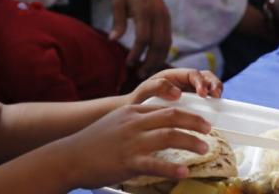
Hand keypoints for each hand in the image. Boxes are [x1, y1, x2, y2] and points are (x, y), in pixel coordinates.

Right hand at [61, 105, 210, 188]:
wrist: (69, 156)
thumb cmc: (92, 143)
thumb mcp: (115, 123)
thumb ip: (136, 122)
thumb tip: (157, 126)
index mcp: (132, 112)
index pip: (166, 107)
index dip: (188, 114)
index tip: (201, 121)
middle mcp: (134, 123)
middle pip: (173, 117)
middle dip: (195, 123)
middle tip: (209, 130)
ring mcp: (131, 142)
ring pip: (169, 136)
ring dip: (191, 142)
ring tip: (204, 149)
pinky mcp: (127, 161)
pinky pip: (155, 164)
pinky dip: (172, 167)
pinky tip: (184, 171)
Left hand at [110, 0, 171, 78]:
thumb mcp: (117, 2)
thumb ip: (118, 22)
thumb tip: (113, 40)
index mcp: (145, 10)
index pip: (143, 37)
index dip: (137, 53)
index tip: (129, 63)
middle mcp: (158, 14)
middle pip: (158, 43)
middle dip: (150, 61)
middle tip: (140, 74)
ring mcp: (165, 16)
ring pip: (166, 43)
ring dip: (158, 59)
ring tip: (147, 71)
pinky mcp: (167, 18)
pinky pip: (168, 38)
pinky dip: (163, 52)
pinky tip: (154, 61)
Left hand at [125, 68, 223, 104]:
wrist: (132, 114)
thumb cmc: (136, 101)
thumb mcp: (142, 92)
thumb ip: (156, 87)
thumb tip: (177, 92)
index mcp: (173, 76)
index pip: (192, 74)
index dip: (200, 82)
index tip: (203, 93)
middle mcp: (183, 82)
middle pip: (206, 77)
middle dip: (214, 83)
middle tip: (216, 95)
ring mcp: (189, 94)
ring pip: (209, 88)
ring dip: (216, 92)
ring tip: (218, 100)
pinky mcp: (192, 106)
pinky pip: (206, 103)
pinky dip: (213, 104)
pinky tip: (214, 112)